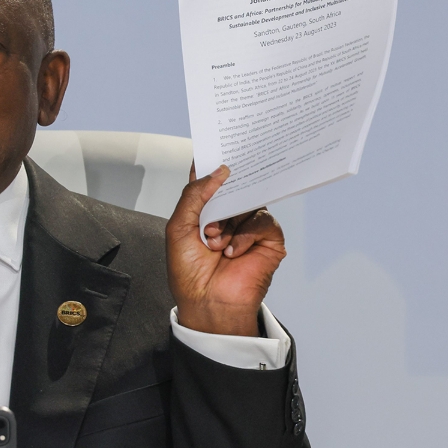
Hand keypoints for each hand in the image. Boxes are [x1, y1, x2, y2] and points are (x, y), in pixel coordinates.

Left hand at [165, 164, 286, 335]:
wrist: (207, 302)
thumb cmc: (188, 271)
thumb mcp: (179, 227)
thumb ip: (194, 196)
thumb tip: (219, 171)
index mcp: (205, 212)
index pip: (210, 181)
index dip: (210, 165)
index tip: (211, 146)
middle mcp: (228, 216)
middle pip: (233, 187)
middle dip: (222, 194)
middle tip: (213, 199)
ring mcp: (249, 227)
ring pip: (247, 203)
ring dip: (228, 222)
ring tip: (213, 241)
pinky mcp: (268, 240)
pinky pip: (263, 222)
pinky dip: (245, 235)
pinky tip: (232, 251)